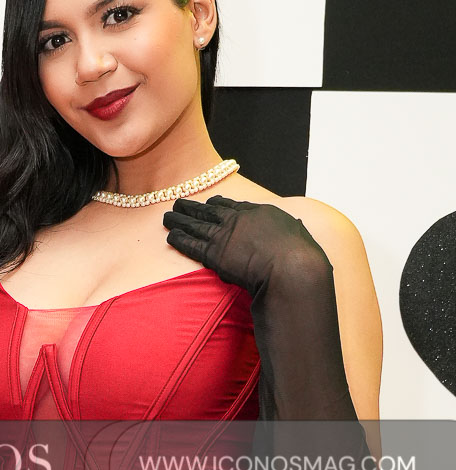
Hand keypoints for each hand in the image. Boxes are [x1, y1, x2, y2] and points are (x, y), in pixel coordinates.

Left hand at [163, 195, 332, 298]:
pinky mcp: (214, 253)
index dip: (219, 204)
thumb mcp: (299, 236)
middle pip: (210, 211)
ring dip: (179, 220)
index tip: (210, 202)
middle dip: (193, 207)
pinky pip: (191, 243)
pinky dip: (179, 239)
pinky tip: (170, 235)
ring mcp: (225, 235)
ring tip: (166, 216)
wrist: (291, 268)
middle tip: (179, 202)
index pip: (235, 206)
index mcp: (260, 213)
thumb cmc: (301, 257)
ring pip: (196, 224)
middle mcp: (239, 219)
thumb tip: (297, 227)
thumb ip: (291, 230)